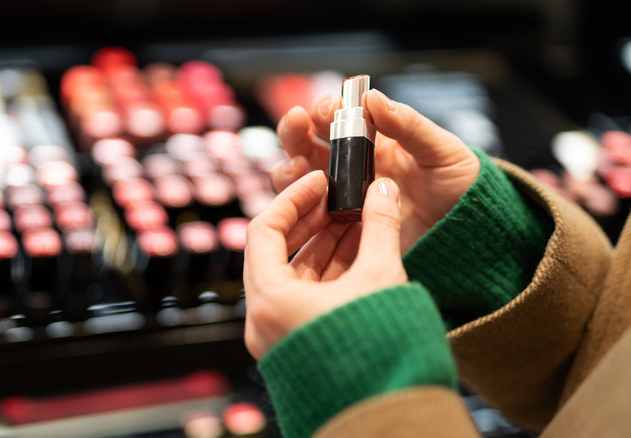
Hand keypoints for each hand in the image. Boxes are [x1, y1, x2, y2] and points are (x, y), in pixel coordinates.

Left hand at [243, 170, 406, 358]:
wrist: (389, 415)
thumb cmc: (380, 354)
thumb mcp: (381, 278)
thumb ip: (380, 226)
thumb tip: (383, 189)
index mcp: (270, 301)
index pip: (263, 230)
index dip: (292, 199)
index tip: (318, 181)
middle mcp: (265, 320)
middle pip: (277, 252)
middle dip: (311, 221)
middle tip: (339, 197)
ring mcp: (280, 334)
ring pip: (294, 275)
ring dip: (324, 244)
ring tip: (356, 218)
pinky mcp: (300, 343)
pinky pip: (306, 297)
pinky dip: (329, 271)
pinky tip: (357, 248)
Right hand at [271, 89, 479, 251]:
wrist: (469, 235)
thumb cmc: (461, 188)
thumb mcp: (443, 151)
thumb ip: (409, 126)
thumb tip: (373, 97)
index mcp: (374, 141)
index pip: (337, 118)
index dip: (326, 109)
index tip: (330, 108)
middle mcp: (351, 167)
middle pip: (306, 144)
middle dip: (295, 130)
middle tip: (297, 122)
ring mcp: (343, 198)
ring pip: (299, 179)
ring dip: (291, 167)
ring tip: (299, 167)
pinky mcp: (341, 229)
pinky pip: (310, 216)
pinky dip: (301, 206)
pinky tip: (309, 203)